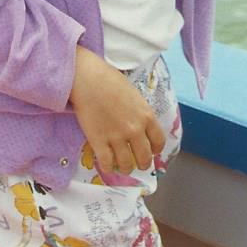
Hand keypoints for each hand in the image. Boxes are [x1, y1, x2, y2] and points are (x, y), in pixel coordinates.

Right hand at [69, 47, 165, 173]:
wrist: (87, 78)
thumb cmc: (109, 79)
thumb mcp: (133, 94)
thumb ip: (139, 111)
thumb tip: (138, 123)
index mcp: (146, 115)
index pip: (159, 141)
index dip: (155, 150)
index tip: (151, 151)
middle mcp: (135, 130)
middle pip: (144, 158)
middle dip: (142, 163)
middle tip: (137, 163)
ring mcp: (117, 137)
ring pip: (126, 164)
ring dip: (125, 168)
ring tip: (121, 166)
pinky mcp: (98, 141)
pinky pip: (107, 163)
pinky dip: (108, 167)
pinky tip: (107, 164)